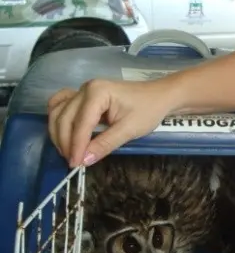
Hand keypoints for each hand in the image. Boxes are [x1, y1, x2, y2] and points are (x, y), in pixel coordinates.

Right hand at [47, 78, 175, 167]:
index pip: (81, 123)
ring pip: (58, 112)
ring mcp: (82, 90)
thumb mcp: (129, 130)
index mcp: (98, 93)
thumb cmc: (148, 110)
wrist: (159, 96)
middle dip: (65, 142)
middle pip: (64, 118)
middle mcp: (85, 88)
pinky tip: (61, 133)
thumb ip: (105, 144)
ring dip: (58, 133)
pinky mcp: (83, 95)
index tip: (75, 164)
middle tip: (72, 162)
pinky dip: (58, 119)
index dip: (76, 146)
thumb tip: (84, 160)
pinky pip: (61, 105)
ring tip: (67, 152)